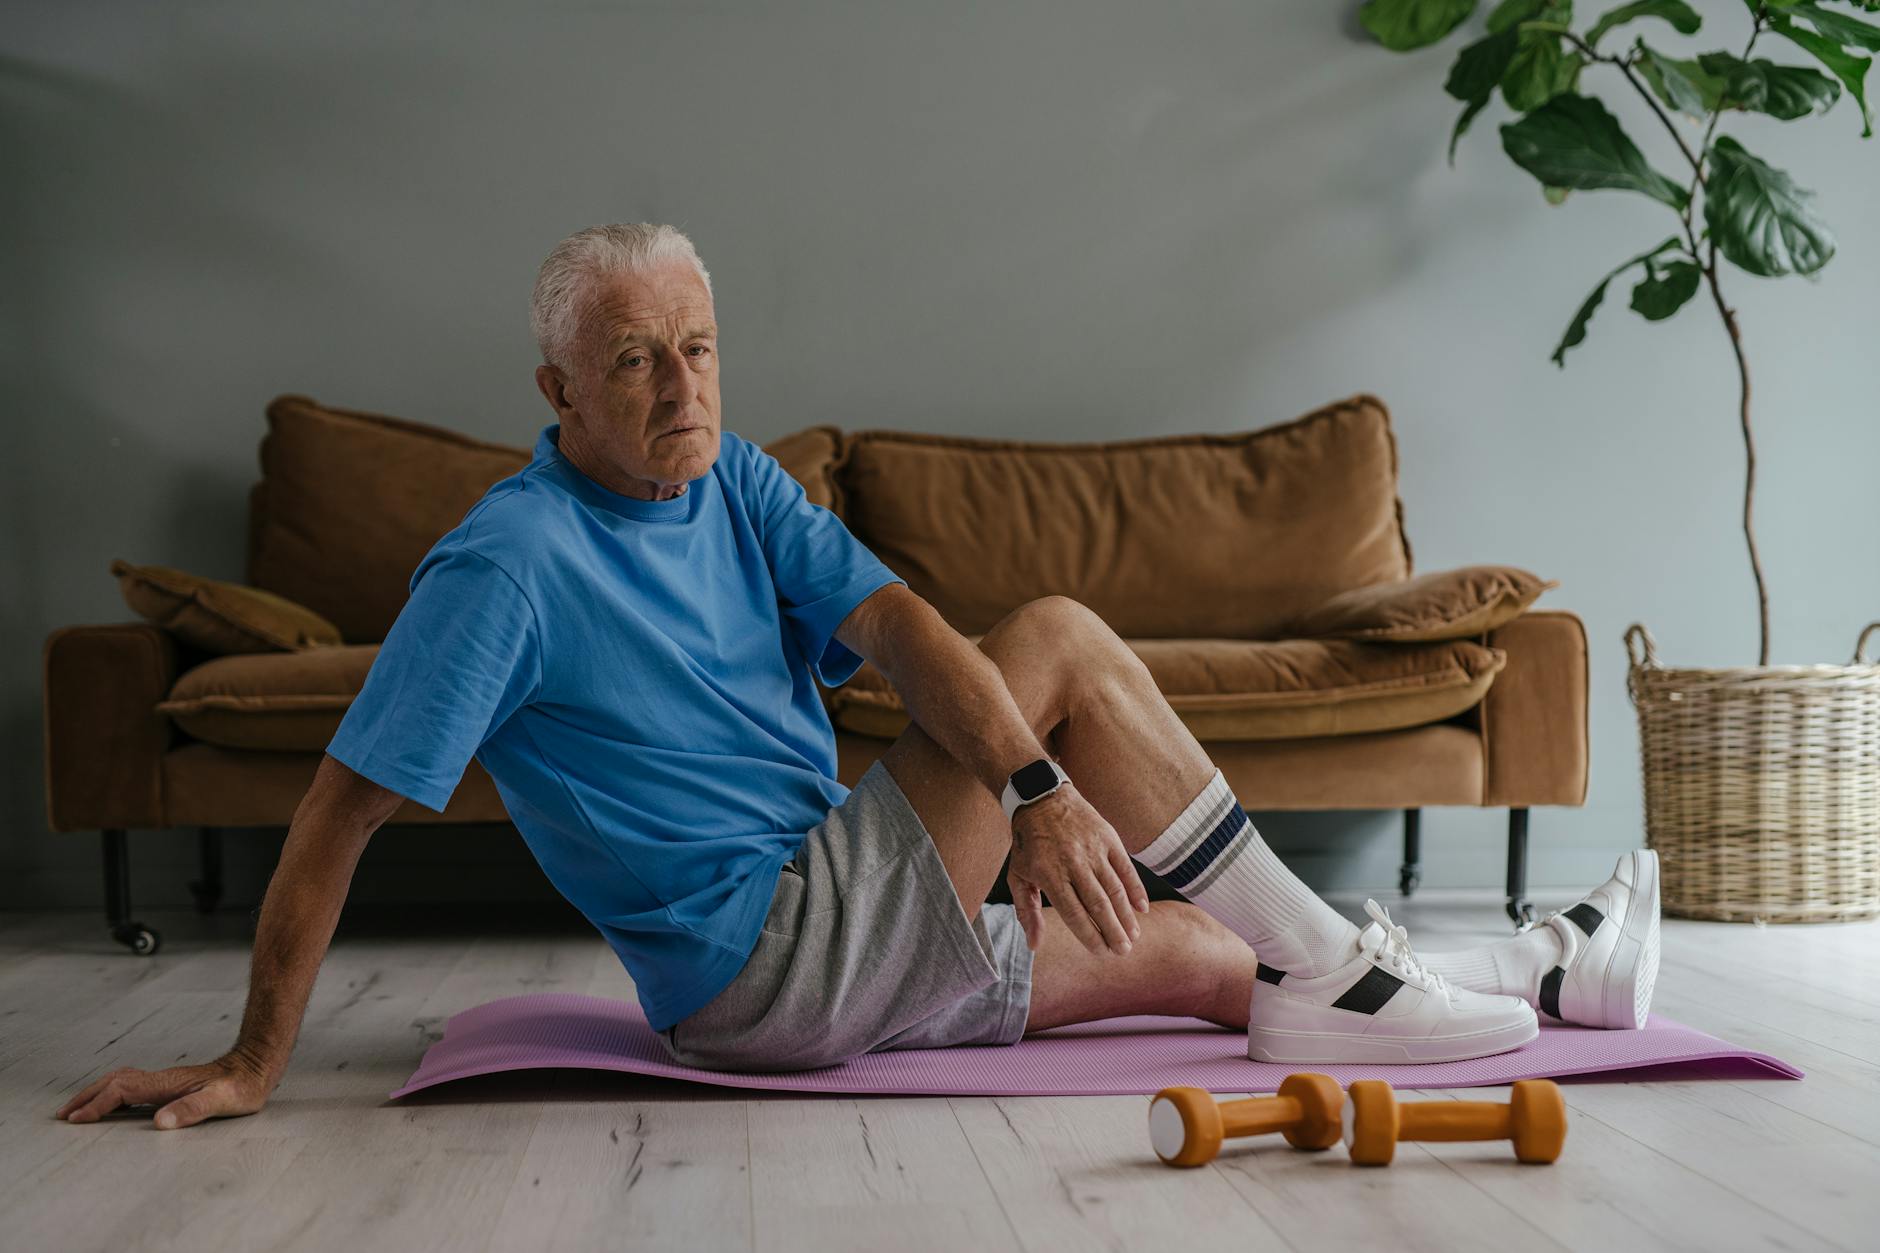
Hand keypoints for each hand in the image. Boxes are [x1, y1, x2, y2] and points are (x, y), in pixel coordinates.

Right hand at [55, 1051, 274, 1129]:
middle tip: (64, 1115)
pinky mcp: (171, 1084)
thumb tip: (160, 1122)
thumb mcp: (223, 1100)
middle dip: (87, 1097)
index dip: (97, 1105)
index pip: (122, 1091)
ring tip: (78, 1109)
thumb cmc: (243, 1086)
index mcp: (167, 1083)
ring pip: (121, 1081)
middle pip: (114, 1082)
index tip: (76, 1120)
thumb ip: (193, 1109)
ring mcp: (165, 1080)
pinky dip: (113, 1093)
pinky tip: (112, 1105)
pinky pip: (132, 1085)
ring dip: (97, 1093)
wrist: (256, 1067)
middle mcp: (162, 1079)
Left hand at [1006, 783, 1150, 955]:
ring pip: (1114, 888)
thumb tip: (1034, 945)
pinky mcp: (1108, 837)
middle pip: (1098, 904)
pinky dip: (1136, 889)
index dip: (1089, 935)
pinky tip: (1142, 908)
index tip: (1100, 953)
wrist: (1042, 798)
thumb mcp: (1018, 876)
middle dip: (1112, 931)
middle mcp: (1073, 862)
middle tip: (1123, 952)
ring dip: (1126, 915)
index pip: (1074, 913)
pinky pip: (1126, 867)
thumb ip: (1026, 911)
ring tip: (1133, 936)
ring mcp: (1093, 849)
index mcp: (1049, 874)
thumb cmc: (1028, 844)